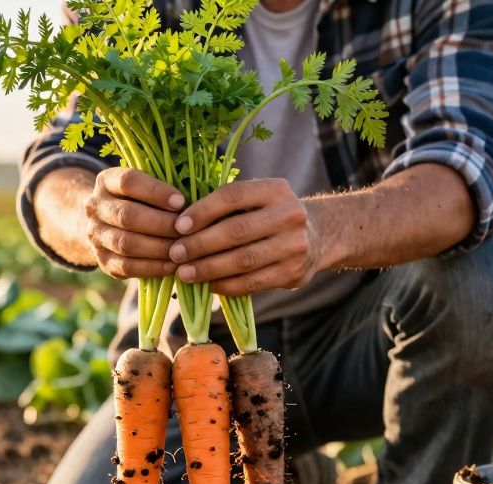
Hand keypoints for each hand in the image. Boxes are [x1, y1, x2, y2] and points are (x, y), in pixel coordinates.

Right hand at [84, 168, 185, 278]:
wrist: (110, 224)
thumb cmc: (140, 201)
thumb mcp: (146, 187)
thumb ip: (163, 191)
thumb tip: (194, 203)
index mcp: (107, 181)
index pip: (128, 182)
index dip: (155, 192)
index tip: (181, 202)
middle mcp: (95, 206)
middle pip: (126, 215)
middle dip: (161, 224)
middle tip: (185, 230)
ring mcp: (95, 235)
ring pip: (125, 243)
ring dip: (158, 247)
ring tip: (182, 249)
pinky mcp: (102, 260)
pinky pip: (126, 266)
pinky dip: (152, 267)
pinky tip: (172, 265)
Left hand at [169, 178, 331, 296]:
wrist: (317, 237)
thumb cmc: (270, 216)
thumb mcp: (257, 201)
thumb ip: (227, 207)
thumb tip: (180, 226)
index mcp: (276, 190)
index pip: (232, 197)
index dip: (202, 211)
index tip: (178, 226)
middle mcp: (289, 214)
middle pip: (236, 231)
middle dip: (200, 244)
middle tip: (175, 254)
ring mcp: (294, 245)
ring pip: (243, 260)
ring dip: (209, 269)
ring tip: (185, 273)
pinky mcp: (293, 272)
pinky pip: (253, 282)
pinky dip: (226, 285)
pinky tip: (208, 285)